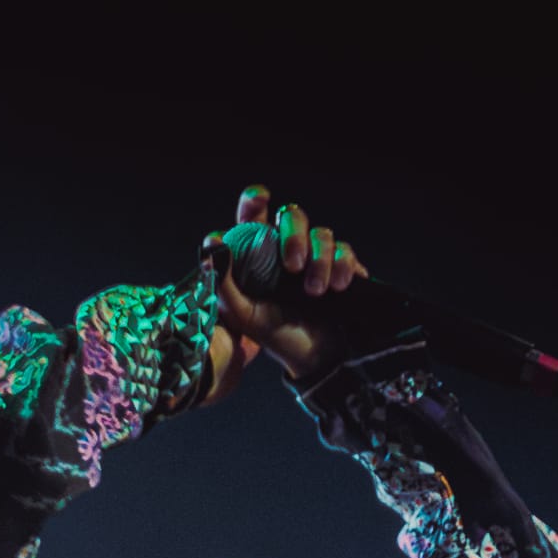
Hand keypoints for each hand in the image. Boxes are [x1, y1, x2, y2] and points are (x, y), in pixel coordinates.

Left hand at [202, 185, 367, 401]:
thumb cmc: (276, 336)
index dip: (255, 202)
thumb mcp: (244, 315)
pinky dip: (343, 265)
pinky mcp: (341, 268)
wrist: (314, 360)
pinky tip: (338, 287)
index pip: (255, 216)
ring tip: (315, 293)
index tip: (260, 197)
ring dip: (320, 260)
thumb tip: (212, 244)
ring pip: (322, 234)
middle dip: (295, 236)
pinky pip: (345, 251)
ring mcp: (317, 257)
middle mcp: (288, 250)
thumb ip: (225, 282)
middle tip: (293, 266)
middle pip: (293, 216)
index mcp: (261, 255)